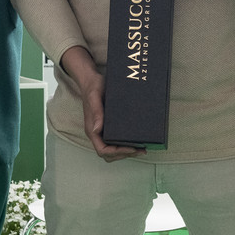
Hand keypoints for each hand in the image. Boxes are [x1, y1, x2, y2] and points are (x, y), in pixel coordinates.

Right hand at [59, 46, 143, 160]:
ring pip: (112, 150)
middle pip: (109, 154)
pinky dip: (125, 145)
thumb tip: (97, 130)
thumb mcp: (94, 97)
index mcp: (92, 129)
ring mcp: (102, 130)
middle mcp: (96, 132)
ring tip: (142, 149)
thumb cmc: (93, 87)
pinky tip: (137, 140)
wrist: (91, 80)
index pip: (102, 150)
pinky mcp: (108, 126)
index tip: (131, 148)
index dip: (117, 153)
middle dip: (124, 155)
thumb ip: (96, 112)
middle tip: (141, 150)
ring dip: (126, 152)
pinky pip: (115, 141)